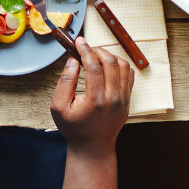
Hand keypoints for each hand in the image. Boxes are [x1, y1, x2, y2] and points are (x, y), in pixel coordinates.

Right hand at [52, 37, 134, 158]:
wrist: (93, 147)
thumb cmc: (74, 128)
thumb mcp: (58, 108)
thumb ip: (64, 82)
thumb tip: (73, 61)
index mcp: (95, 100)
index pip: (93, 66)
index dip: (85, 50)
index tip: (79, 41)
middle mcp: (113, 98)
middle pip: (110, 62)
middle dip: (97, 50)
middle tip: (86, 48)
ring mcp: (124, 98)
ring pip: (123, 65)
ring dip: (109, 56)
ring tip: (96, 57)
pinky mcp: (128, 98)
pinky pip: (129, 74)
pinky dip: (120, 64)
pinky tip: (108, 65)